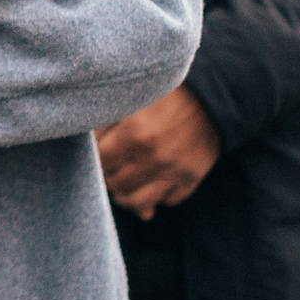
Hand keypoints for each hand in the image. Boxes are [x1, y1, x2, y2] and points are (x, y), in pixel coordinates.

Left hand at [96, 87, 221, 218]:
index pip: (100, 163)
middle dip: (109, 177)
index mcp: (134, 133)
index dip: (95, 159)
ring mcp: (174, 171)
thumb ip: (104, 123)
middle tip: (112, 166)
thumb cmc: (163, 96)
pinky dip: (157, 196)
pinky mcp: (192, 179)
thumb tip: (88, 151)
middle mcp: (154, 157)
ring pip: (138, 203)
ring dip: (128, 195)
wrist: (211, 97)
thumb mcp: (130, 100)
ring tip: (125, 181)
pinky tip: (153, 181)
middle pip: (116, 185)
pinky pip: (167, 201)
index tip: (98, 154)